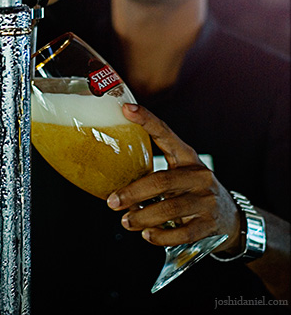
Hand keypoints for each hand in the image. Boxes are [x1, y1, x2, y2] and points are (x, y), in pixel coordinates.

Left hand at [107, 104, 240, 252]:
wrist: (231, 219)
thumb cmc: (193, 191)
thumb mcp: (181, 173)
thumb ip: (155, 171)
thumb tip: (113, 174)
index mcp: (188, 157)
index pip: (165, 133)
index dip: (146, 120)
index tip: (126, 109)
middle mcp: (199, 175)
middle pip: (162, 181)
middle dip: (133, 192)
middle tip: (112, 201)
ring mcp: (206, 200)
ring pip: (170, 208)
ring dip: (143, 217)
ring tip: (126, 221)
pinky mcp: (209, 225)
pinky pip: (181, 233)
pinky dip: (161, 236)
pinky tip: (147, 235)